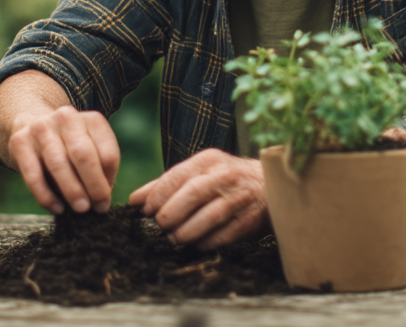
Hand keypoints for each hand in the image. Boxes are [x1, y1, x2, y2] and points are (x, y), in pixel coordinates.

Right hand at [8, 105, 119, 214]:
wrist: (31, 126)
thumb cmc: (69, 148)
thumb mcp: (90, 150)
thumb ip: (99, 169)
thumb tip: (102, 199)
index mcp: (92, 120)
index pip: (107, 153)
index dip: (108, 180)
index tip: (105, 200)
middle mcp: (67, 118)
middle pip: (83, 155)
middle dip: (93, 185)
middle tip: (97, 208)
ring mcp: (42, 127)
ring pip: (58, 163)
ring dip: (72, 190)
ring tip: (80, 209)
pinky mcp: (20, 141)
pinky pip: (33, 174)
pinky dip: (46, 195)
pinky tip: (57, 208)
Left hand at [129, 148, 268, 249]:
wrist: (270, 186)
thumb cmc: (225, 180)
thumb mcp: (198, 172)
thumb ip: (166, 183)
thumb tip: (134, 200)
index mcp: (208, 160)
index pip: (176, 176)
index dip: (157, 195)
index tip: (145, 210)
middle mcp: (225, 176)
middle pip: (191, 194)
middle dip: (170, 214)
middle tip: (160, 225)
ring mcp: (239, 198)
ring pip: (207, 217)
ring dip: (185, 232)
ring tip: (174, 237)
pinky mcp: (249, 220)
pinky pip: (222, 237)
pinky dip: (204, 243)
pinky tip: (196, 243)